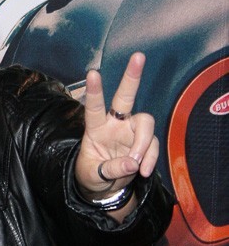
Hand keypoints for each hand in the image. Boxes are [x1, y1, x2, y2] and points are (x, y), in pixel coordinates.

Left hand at [75, 52, 158, 200]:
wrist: (106, 189)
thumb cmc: (92, 175)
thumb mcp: (93, 175)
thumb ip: (111, 169)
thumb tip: (132, 163)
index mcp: (95, 127)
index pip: (94, 107)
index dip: (94, 91)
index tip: (92, 73)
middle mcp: (115, 123)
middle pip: (125, 97)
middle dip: (132, 77)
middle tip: (138, 56)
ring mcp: (131, 132)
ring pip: (145, 123)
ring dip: (143, 144)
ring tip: (137, 165)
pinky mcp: (144, 143)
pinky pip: (153, 145)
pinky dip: (150, 159)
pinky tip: (143, 171)